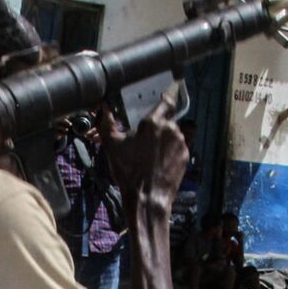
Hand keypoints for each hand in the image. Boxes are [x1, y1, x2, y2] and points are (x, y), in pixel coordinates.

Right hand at [102, 81, 188, 214]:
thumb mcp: (111, 146)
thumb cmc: (129, 172)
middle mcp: (171, 129)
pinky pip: (178, 148)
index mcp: (154, 122)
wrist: (147, 199)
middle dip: (157, 126)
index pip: (166, 100)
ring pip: (173, 134)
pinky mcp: (186, 157)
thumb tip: (102, 108)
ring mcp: (181, 144)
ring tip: (150, 154)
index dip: (167, 95)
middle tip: (144, 138)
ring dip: (164, 139)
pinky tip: (158, 162)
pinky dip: (170, 152)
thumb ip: (106, 123)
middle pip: (166, 120)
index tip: (170, 90)